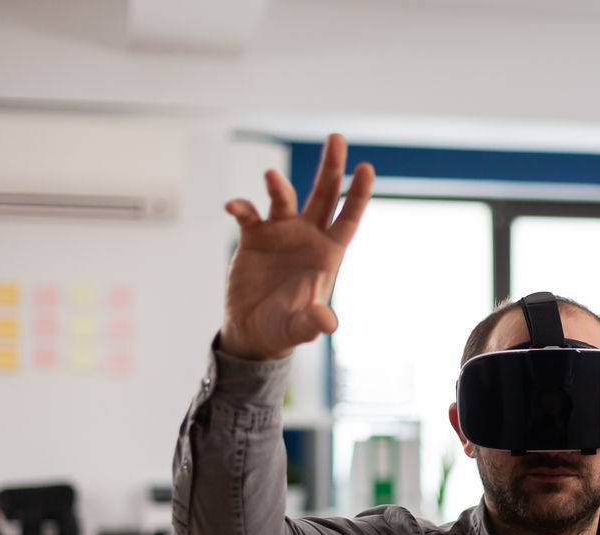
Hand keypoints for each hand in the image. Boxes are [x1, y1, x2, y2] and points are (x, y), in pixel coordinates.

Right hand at [220, 134, 374, 360]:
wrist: (255, 331)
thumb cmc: (285, 328)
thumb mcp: (300, 327)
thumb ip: (313, 322)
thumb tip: (328, 323)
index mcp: (328, 253)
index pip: (348, 219)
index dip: (358, 194)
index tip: (366, 167)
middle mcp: (308, 237)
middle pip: (323, 195)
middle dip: (331, 168)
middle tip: (336, 138)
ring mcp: (281, 233)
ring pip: (284, 198)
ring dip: (279, 186)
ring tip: (272, 176)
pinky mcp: (253, 237)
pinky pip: (249, 214)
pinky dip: (241, 206)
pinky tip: (233, 206)